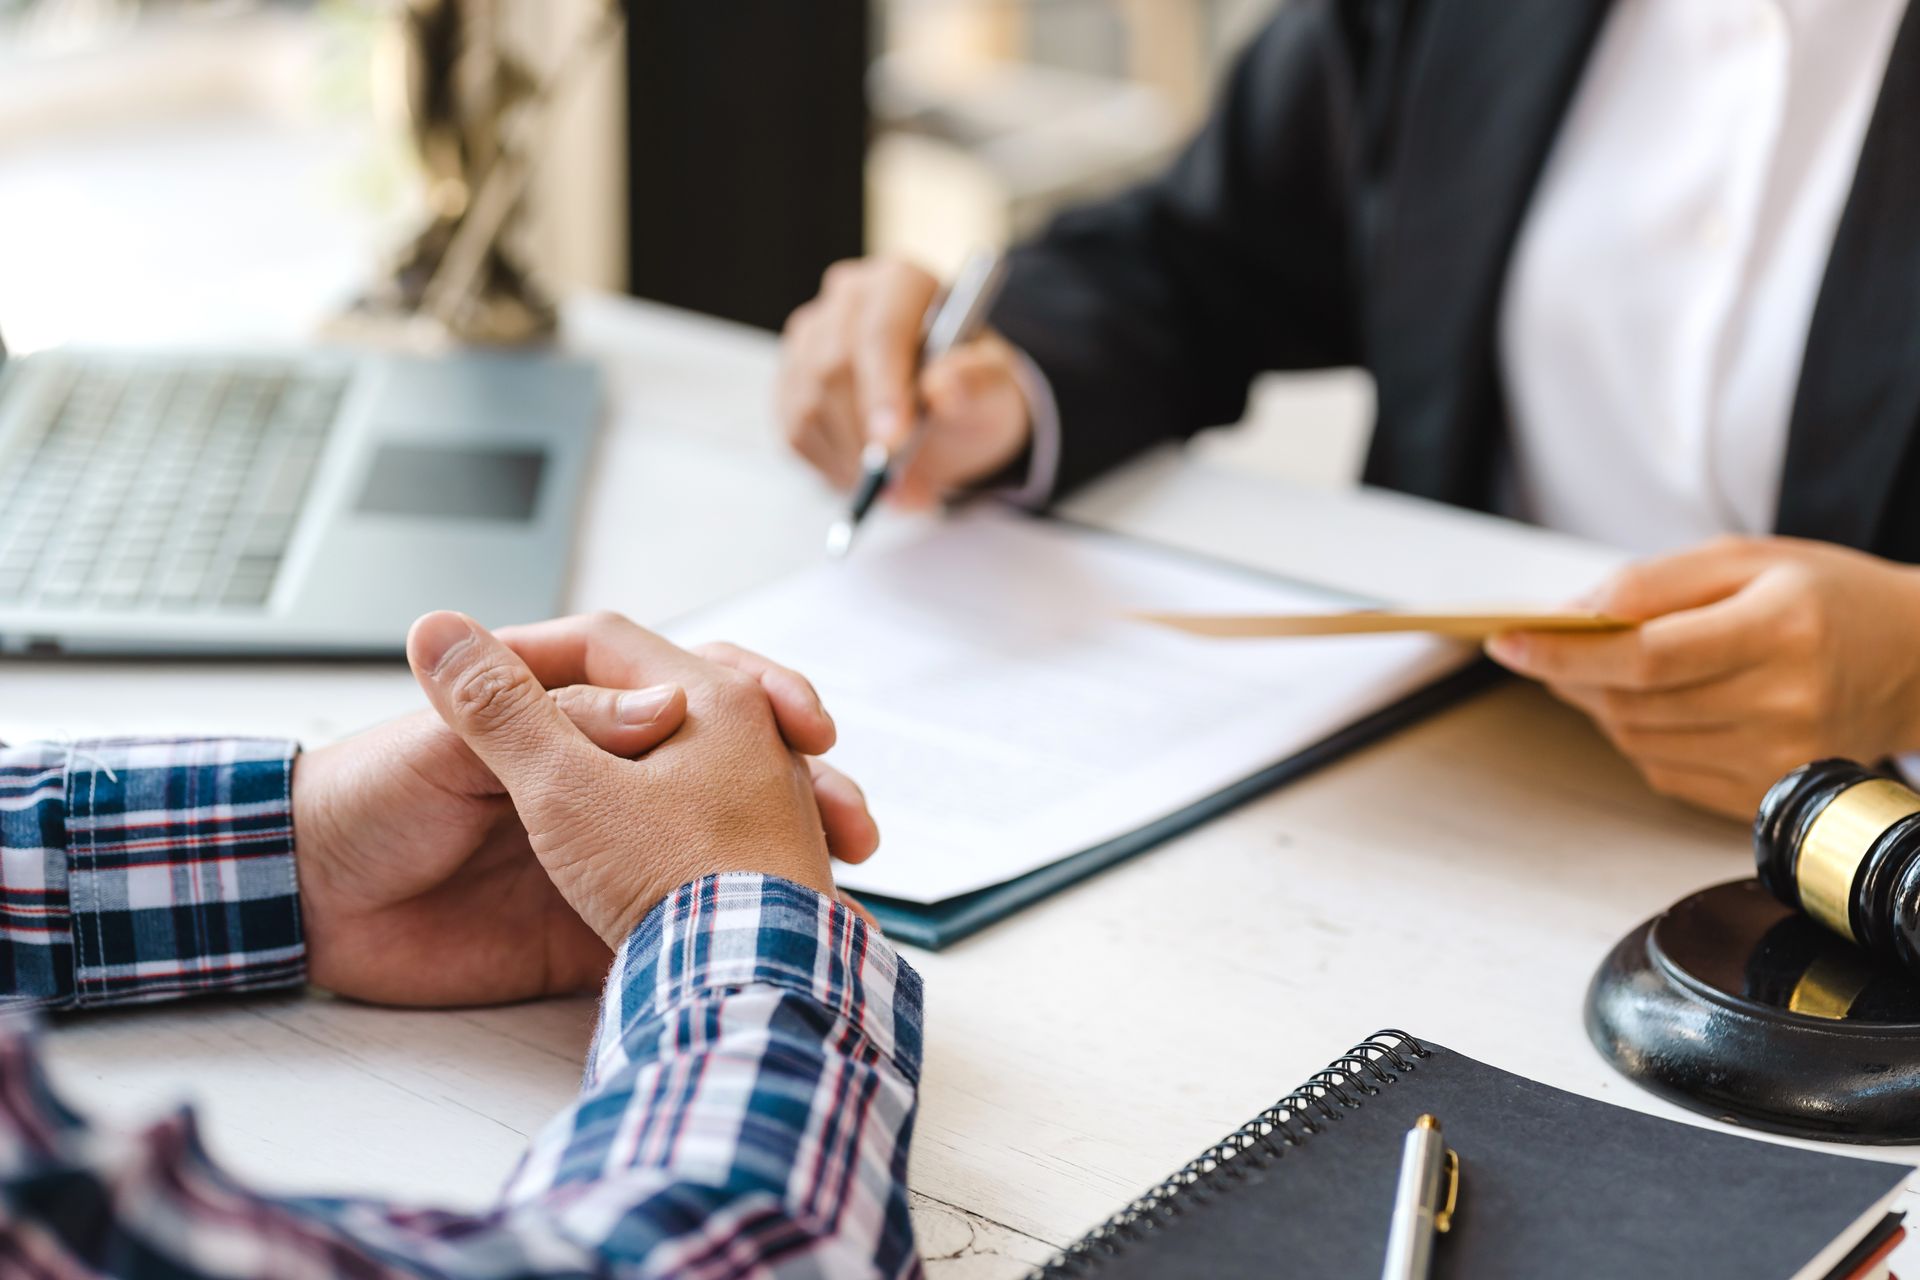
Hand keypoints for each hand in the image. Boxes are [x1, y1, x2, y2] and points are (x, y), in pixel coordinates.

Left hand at [295, 616, 877, 1004]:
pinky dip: (733, 916)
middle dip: (795, 767)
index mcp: (559, 710)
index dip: (739, 687)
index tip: (792, 713)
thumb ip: (549, 721)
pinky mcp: (588, 918)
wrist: (308, 906)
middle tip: (842, 802)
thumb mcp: (452, 745)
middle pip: (719, 750)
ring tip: (841, 857)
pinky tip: (788, 920)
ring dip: (786, 836)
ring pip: (717, 825)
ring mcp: (600, 840)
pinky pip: (673, 908)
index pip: (668, 676)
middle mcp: (594, 767)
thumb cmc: (364, 799)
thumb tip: (667, 704)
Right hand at [777, 257, 1032, 506]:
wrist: (947, 413)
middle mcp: (847, 300)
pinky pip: (795, 433)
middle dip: (865, 440)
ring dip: (850, 462)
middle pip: (832, 369)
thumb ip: (978, 384)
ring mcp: (810, 339)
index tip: (894, 444)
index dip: (883, 390)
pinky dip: (830, 467)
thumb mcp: (995, 389)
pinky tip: (866, 473)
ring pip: (808, 406)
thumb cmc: (971, 391)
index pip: (881, 331)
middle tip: (899, 490)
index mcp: (901, 284)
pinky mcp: (790, 382)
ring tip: (897, 491)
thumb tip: (943, 388)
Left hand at [1485, 536, 1919, 818]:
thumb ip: (1657, 582)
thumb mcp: (1749, 560)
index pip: (1647, 655)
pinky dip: (1635, 736)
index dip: (1566, 652)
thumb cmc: (1829, 599)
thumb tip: (1574, 613)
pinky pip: (1664, 771)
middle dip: (1570, 675)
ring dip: (1599, 705)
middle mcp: (1785, 702)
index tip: (1508, 641)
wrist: (1916, 661)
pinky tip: (1650, 704)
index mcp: (1781, 629)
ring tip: (1601, 670)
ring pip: (1638, 740)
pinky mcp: (1767, 794)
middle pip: (1634, 702)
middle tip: (1541, 647)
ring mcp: (1779, 758)